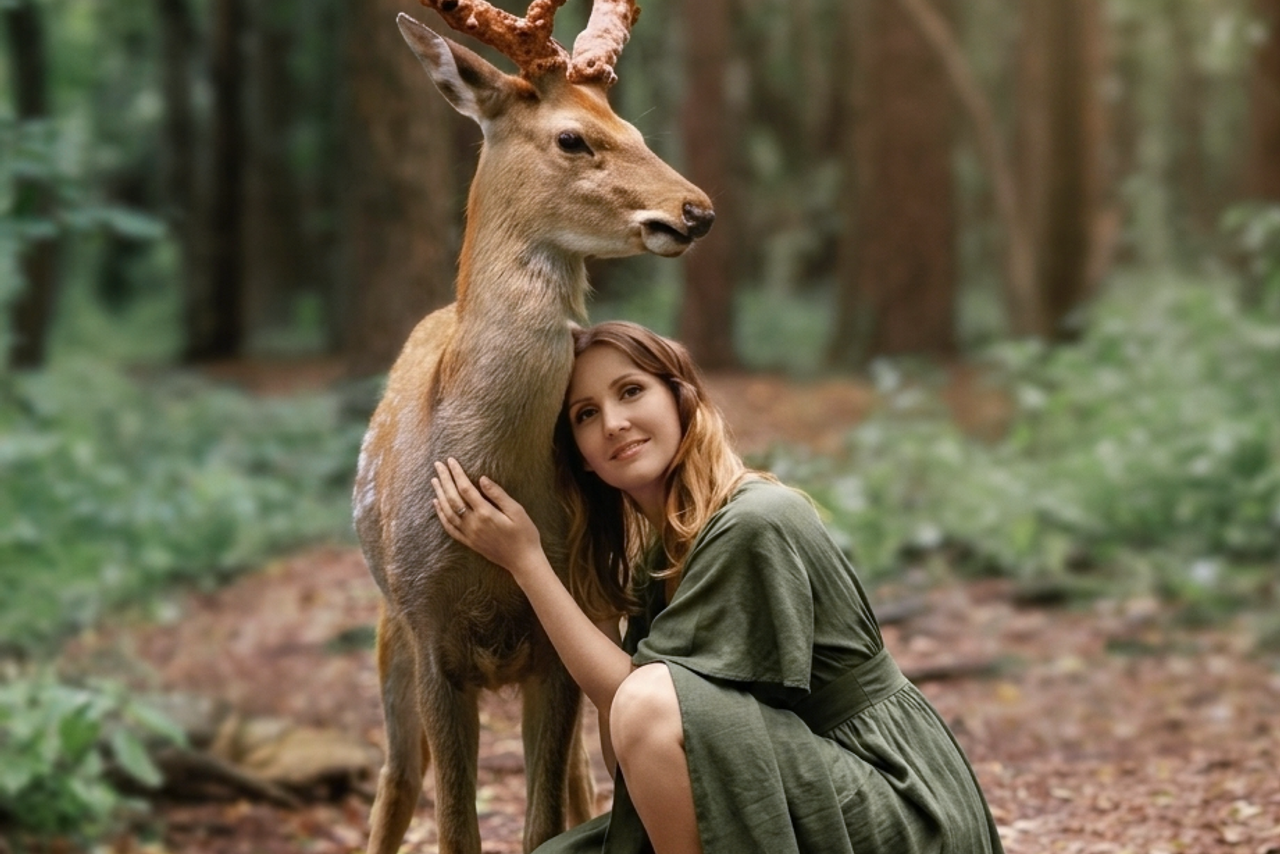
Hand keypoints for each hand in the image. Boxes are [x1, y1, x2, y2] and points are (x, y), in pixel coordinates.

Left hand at [431, 458, 544, 576]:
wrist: (523, 561)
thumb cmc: (525, 534)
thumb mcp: (517, 511)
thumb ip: (498, 495)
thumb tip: (482, 479)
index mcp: (486, 513)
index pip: (466, 488)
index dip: (457, 473)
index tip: (451, 460)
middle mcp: (473, 524)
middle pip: (453, 498)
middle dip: (444, 480)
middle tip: (438, 465)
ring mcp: (469, 534)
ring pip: (447, 512)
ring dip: (440, 494)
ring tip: (434, 480)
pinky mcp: (469, 542)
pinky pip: (449, 527)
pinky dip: (441, 514)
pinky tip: (437, 504)